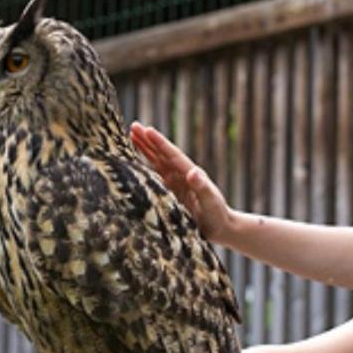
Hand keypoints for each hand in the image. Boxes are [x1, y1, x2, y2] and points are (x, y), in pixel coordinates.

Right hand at [129, 121, 233, 242]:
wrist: (220, 227)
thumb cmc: (217, 214)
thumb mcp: (211, 201)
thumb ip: (203, 187)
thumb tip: (193, 172)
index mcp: (190, 173)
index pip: (172, 155)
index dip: (159, 143)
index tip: (147, 129)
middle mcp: (181, 175)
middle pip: (161, 154)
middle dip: (148, 141)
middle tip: (133, 126)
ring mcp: (175, 183)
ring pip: (156, 162)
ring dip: (145, 150)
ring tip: (132, 137)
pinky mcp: (170, 193)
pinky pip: (154, 177)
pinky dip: (144, 168)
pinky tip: (135, 163)